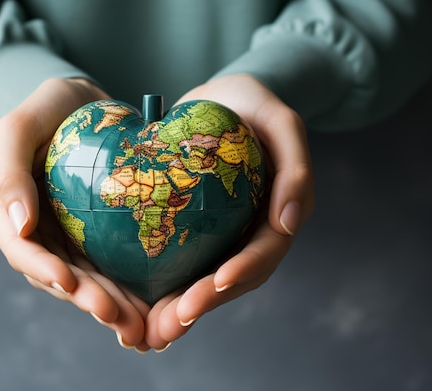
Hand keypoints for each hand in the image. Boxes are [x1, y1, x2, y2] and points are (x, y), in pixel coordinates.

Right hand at [0, 78, 150, 351]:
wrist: (78, 105)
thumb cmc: (47, 108)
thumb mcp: (20, 127)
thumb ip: (8, 170)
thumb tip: (17, 224)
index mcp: (4, 211)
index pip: (22, 250)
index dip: (45, 271)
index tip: (72, 286)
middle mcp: (29, 232)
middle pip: (56, 276)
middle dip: (87, 300)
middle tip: (121, 320)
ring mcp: (59, 238)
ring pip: (82, 281)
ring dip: (109, 306)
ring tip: (139, 326)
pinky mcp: (87, 238)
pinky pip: (103, 269)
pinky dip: (123, 290)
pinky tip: (148, 307)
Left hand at [144, 74, 314, 350]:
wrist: (224, 99)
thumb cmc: (256, 106)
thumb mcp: (282, 124)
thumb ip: (296, 168)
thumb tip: (289, 223)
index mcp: (276, 218)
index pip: (262, 253)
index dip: (241, 272)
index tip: (216, 283)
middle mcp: (250, 234)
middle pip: (230, 280)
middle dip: (201, 305)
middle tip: (168, 327)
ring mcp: (223, 236)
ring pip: (203, 280)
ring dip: (178, 309)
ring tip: (147, 333)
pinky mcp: (195, 231)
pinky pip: (179, 262)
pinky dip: (161, 286)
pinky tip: (135, 306)